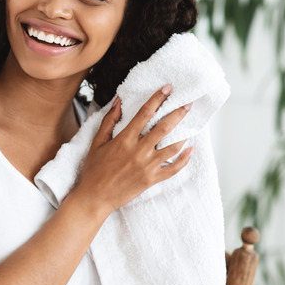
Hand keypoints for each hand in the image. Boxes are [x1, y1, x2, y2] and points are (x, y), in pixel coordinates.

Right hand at [72, 84, 192, 215]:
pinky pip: (173, 168)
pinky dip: (184, 159)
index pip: (145, 113)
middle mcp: (139, 151)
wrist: (95, 197)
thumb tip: (118, 101)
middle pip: (164, 127)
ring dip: (183, 134)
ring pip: (172, 147)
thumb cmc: (94, 169)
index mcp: (125, 139)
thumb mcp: (97, 142)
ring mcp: (147, 166)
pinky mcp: (152, 179)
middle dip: (178, 113)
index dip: (158, 98)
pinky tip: (190, 150)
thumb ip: (110, 120)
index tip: (168, 88)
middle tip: (188, 104)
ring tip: (190, 125)